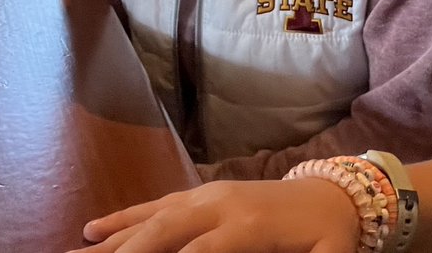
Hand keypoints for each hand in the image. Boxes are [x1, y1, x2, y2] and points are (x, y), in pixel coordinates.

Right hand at [65, 178, 360, 252]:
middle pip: (161, 232)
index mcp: (248, 227)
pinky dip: (125, 217)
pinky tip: (94, 229)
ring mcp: (208, 196)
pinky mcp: (203, 194)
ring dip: (112, 239)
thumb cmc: (329, 235)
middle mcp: (220, 206)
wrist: (336, 193)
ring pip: (150, 218)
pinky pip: (158, 206)